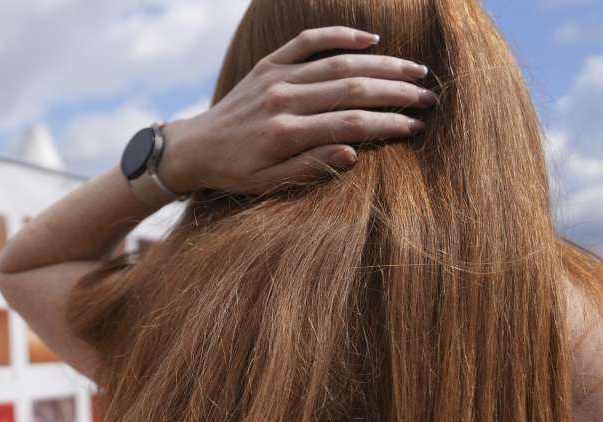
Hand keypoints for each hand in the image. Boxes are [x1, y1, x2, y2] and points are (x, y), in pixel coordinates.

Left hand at [157, 26, 435, 195]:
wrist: (194, 148)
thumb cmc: (234, 172)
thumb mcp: (267, 183)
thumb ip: (309, 167)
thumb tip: (353, 154)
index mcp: (284, 133)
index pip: (351, 124)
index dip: (389, 124)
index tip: (416, 127)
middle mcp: (283, 100)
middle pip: (353, 89)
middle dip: (396, 92)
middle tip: (428, 98)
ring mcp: (276, 78)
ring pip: (339, 62)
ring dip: (382, 65)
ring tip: (415, 72)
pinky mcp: (268, 65)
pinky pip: (308, 41)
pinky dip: (340, 35)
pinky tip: (370, 40)